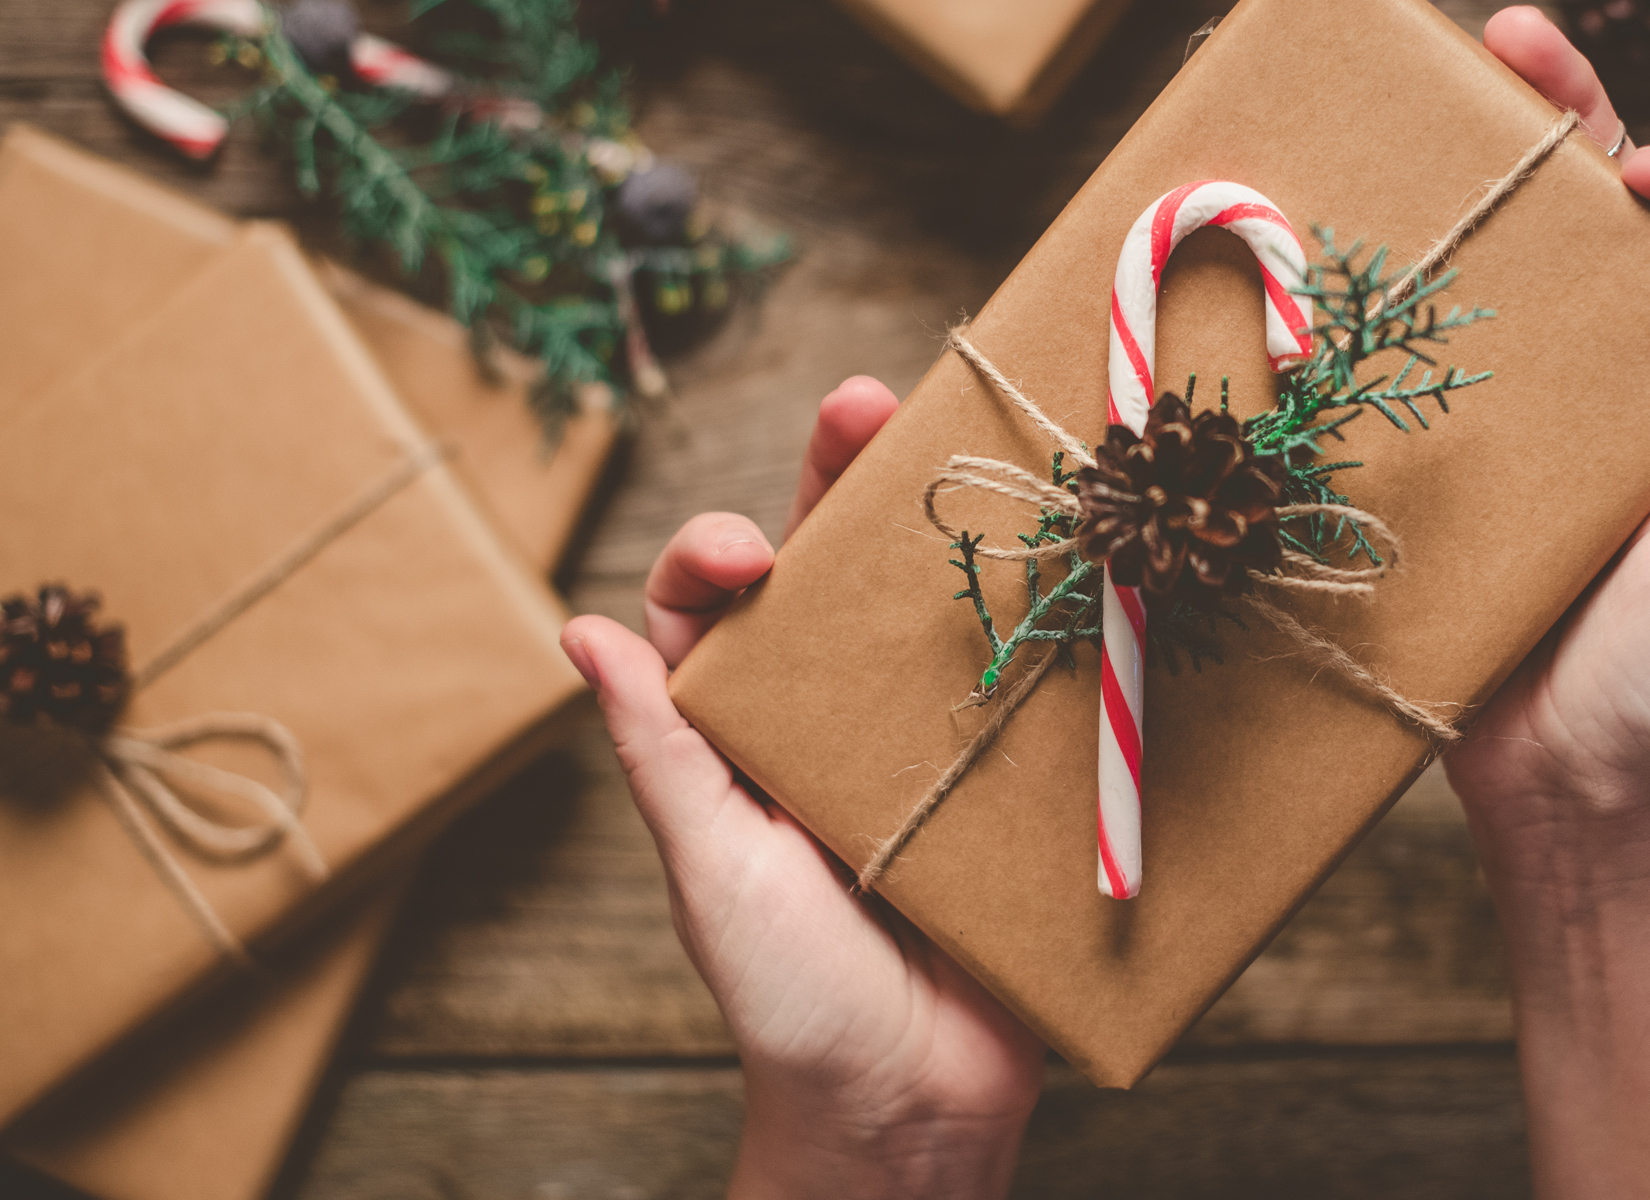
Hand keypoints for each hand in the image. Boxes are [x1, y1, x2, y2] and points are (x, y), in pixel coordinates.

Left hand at [560, 378, 1044, 1199]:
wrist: (911, 1107)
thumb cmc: (787, 999)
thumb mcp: (710, 867)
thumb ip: (659, 751)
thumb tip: (579, 630)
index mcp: (747, 733)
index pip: (721, 608)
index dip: (724, 552)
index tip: (746, 551)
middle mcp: (835, 720)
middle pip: (836, 574)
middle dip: (847, 481)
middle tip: (867, 403)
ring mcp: (934, 740)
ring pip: (936, 606)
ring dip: (953, 523)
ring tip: (968, 442)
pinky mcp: (1021, 780)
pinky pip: (1032, 684)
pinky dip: (1052, 622)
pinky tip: (1069, 559)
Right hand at [1449, 8, 1649, 834]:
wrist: (1574, 788)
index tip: (1640, 176)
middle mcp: (1639, 386)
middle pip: (1614, 225)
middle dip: (1571, 122)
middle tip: (1512, 41)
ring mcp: (1545, 422)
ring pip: (1521, 277)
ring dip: (1483, 188)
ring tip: (1434, 105)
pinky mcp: (1462, 467)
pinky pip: (1436, 368)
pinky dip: (1403, 306)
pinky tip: (1357, 250)